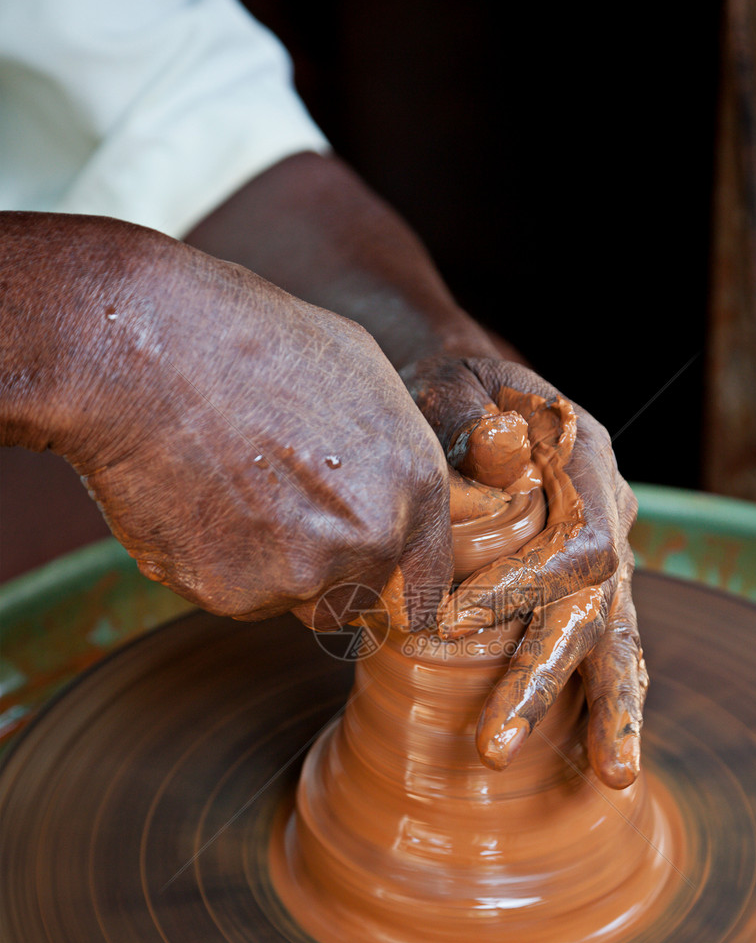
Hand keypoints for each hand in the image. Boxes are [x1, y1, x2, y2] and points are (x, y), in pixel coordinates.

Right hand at [1, 214, 451, 626]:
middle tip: (273, 511)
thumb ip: (391, 457)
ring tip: (227, 487)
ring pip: (286, 598)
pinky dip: (211, 563)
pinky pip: (230, 595)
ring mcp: (299, 574)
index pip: (424, 587)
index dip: (393, 588)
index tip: (369, 588)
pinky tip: (192, 498)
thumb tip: (394, 502)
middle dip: (321, 576)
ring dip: (264, 567)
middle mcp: (369, 540)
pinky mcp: (231, 593)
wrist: (143, 350)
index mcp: (414, 485)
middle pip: (350, 601)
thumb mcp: (359, 372)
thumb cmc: (247, 341)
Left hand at [402, 354, 647, 787]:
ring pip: (619, 640)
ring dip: (613, 712)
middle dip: (546, 680)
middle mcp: (607, 518)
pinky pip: (608, 649)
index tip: (452, 623)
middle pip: (596, 607)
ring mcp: (605, 559)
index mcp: (585, 466)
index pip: (577, 541)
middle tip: (494, 746)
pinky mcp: (587, 591)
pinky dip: (606, 702)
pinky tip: (603, 761)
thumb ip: (472, 416)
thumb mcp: (456, 383)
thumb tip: (495, 443)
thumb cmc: (455, 391)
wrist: (477, 395)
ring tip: (613, 777)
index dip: (524, 587)